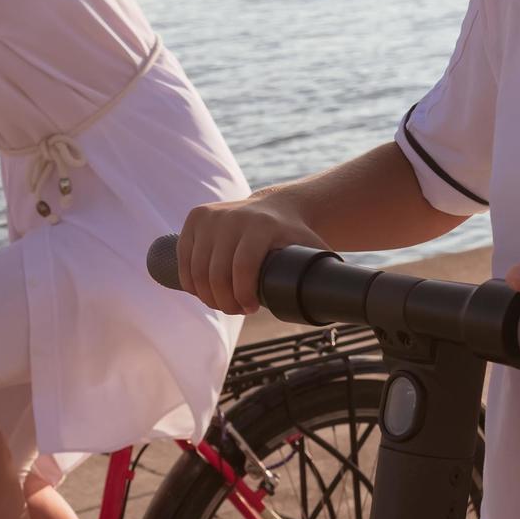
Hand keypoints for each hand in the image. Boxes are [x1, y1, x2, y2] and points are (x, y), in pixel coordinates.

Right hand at [175, 196, 324, 312]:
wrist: (277, 208)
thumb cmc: (296, 238)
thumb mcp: (312, 250)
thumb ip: (323, 274)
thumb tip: (336, 307)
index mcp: (262, 226)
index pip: (243, 266)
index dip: (242, 295)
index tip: (251, 309)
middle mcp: (233, 217)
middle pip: (217, 272)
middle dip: (224, 301)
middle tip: (236, 310)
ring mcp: (211, 216)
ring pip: (197, 269)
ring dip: (207, 295)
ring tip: (222, 304)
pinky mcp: (195, 218)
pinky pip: (183, 258)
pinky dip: (190, 281)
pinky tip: (202, 292)